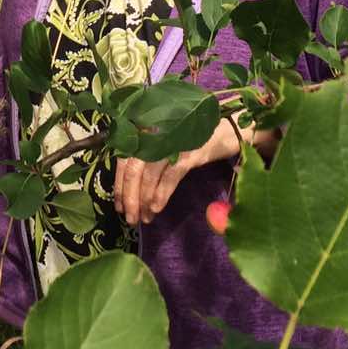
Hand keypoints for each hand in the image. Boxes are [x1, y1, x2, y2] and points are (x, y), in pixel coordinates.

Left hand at [113, 116, 242, 225]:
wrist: (228, 129)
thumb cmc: (193, 138)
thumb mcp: (166, 145)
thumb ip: (148, 158)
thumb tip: (130, 189)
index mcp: (145, 131)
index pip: (123, 160)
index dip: (119, 185)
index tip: (119, 206)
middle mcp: (154, 133)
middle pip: (133, 169)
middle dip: (130, 197)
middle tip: (130, 219)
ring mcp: (171, 142)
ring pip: (148, 174)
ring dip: (144, 200)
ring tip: (144, 218)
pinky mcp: (189, 152)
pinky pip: (170, 175)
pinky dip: (161, 193)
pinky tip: (156, 208)